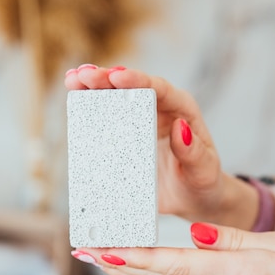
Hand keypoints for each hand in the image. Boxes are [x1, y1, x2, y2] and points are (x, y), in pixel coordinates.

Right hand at [65, 64, 258, 228]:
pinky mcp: (127, 136)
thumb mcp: (203, 170)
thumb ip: (193, 151)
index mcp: (181, 110)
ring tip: (71, 80)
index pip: (158, 88)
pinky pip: (107, 119)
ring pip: (115, 97)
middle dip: (106, 77)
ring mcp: (141, 121)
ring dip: (92, 87)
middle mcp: (160, 109)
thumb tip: (178, 128)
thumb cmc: (203, 182)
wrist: (193, 198)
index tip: (116, 77)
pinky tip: (73, 102)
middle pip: (131, 86)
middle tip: (82, 75)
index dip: (136, 80)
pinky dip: (90, 109)